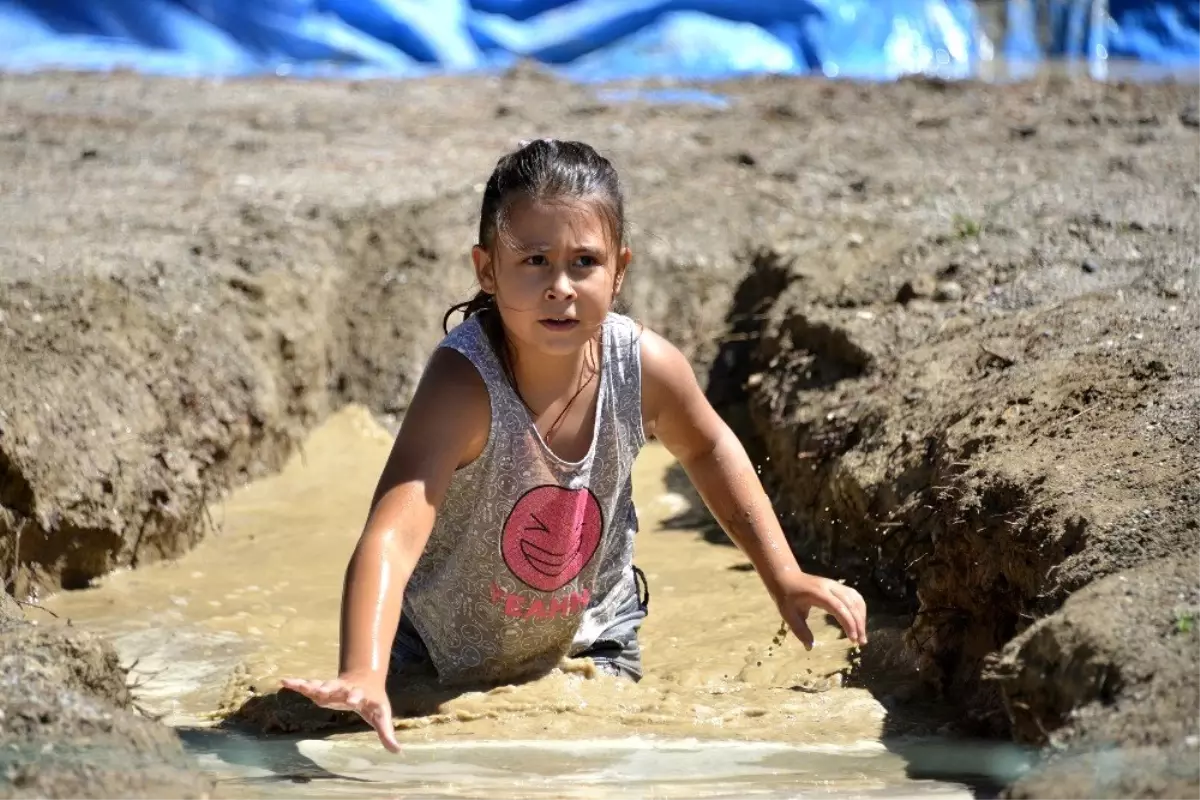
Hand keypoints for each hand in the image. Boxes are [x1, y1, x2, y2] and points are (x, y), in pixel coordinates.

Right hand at [280, 673, 400, 752]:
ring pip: (322, 685)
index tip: (355, 699)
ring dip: (313, 686)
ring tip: (302, 685)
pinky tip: (285, 681)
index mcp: (362, 695)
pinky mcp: (322, 688)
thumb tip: (397, 750)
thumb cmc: (373, 701)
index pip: (361, 697)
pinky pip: (308, 686)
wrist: (365, 678)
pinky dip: (297, 684)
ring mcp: (333, 687)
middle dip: (332, 689)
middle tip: (325, 690)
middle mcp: (346, 688)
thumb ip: (387, 732)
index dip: (358, 697)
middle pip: (339, 688)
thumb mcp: (381, 715)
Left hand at [775, 574, 867, 649]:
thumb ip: (800, 631)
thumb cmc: (785, 595)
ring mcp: (835, 585)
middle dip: (859, 624)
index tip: (852, 639)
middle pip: (851, 604)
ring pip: (856, 599)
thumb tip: (810, 648)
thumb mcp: (788, 615)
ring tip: (861, 634)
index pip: (839, 608)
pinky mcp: (837, 586)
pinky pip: (854, 596)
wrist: (785, 576)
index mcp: (818, 593)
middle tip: (861, 642)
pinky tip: (859, 621)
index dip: (848, 623)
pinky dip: (859, 609)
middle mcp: (830, 587)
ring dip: (861, 617)